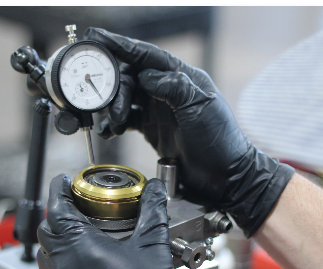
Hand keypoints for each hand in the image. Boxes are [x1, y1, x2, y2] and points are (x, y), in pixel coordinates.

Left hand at [36, 174, 172, 268]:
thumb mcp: (150, 247)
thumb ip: (151, 213)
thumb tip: (153, 191)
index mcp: (77, 245)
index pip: (56, 207)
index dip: (58, 189)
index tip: (65, 180)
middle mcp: (61, 263)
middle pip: (47, 228)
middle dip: (58, 211)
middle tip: (75, 201)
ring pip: (47, 251)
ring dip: (58, 236)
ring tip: (78, 229)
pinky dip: (61, 257)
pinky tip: (82, 257)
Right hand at [84, 28, 294, 236]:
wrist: (224, 176)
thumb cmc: (219, 140)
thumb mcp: (199, 107)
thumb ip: (172, 86)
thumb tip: (144, 75)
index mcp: (182, 77)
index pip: (147, 55)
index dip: (122, 45)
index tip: (98, 38)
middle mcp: (168, 89)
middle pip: (131, 77)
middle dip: (116, 90)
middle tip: (114, 110)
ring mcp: (159, 109)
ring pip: (126, 98)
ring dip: (114, 108)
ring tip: (114, 125)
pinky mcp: (152, 128)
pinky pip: (127, 119)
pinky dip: (114, 124)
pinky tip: (110, 132)